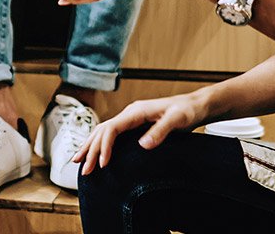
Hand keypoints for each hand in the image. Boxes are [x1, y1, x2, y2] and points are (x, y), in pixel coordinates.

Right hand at [74, 93, 206, 175]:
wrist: (195, 105)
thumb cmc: (187, 111)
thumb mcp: (177, 120)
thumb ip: (160, 131)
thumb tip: (143, 144)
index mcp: (136, 112)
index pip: (111, 129)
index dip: (104, 147)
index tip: (102, 165)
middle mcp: (130, 113)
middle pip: (102, 130)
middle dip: (91, 150)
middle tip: (84, 170)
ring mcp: (131, 118)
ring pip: (103, 131)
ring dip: (91, 146)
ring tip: (79, 161)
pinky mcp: (134, 125)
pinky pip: (111, 134)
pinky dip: (100, 144)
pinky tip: (95, 153)